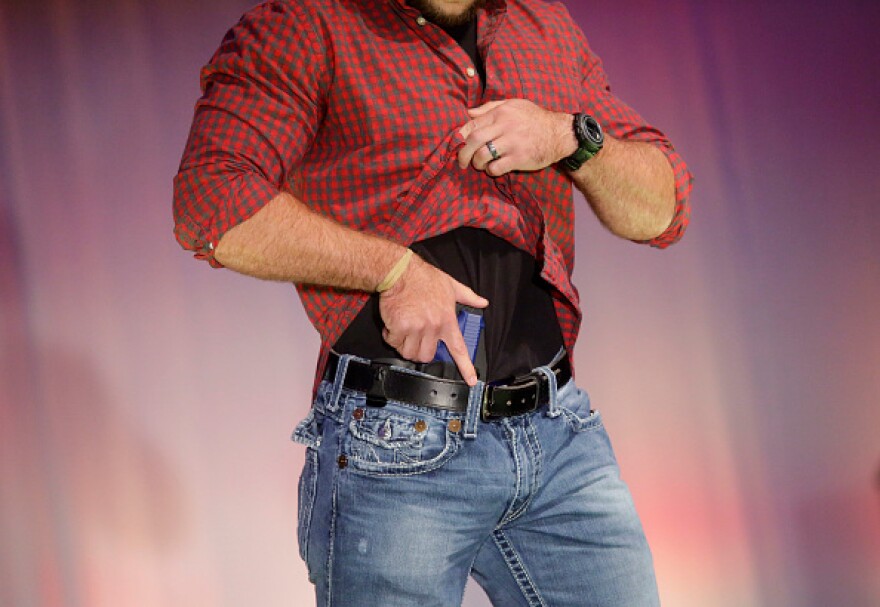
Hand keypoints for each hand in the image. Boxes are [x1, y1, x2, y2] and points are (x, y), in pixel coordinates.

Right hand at [379, 255, 487, 385]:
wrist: (400, 271)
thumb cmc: (424, 278)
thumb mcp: (451, 285)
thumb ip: (468, 296)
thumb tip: (483, 302)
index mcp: (447, 320)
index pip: (459, 348)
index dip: (465, 367)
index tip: (471, 380)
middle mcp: (433, 327)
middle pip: (427, 356)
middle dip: (419, 351)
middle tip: (415, 338)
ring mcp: (416, 328)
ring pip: (409, 353)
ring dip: (404, 345)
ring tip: (404, 329)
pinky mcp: (399, 327)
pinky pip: (393, 343)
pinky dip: (390, 336)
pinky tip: (393, 324)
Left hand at [457, 99, 575, 176]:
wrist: (559, 133)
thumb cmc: (534, 118)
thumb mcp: (513, 105)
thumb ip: (490, 108)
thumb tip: (468, 113)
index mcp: (501, 113)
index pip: (472, 124)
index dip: (460, 137)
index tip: (457, 145)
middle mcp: (505, 126)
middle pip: (474, 140)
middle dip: (463, 153)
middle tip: (461, 161)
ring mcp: (512, 143)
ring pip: (482, 156)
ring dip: (477, 163)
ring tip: (480, 165)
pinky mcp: (519, 158)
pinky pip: (496, 168)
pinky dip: (490, 171)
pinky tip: (494, 169)